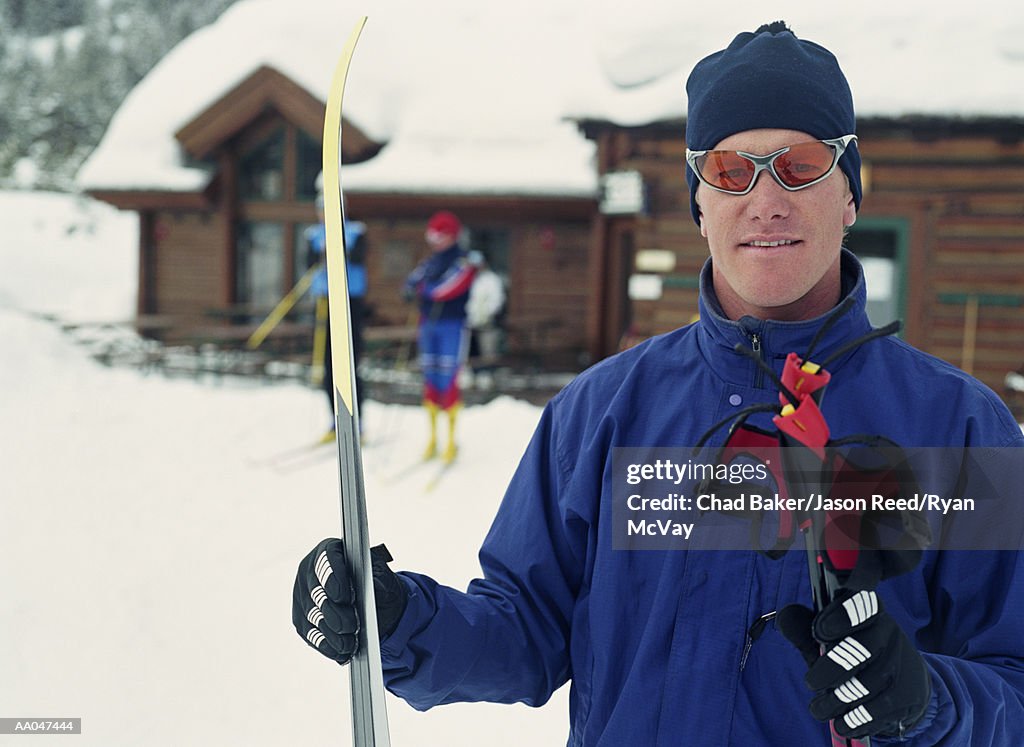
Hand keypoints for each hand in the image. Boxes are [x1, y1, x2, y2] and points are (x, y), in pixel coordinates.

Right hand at [292, 539, 407, 664]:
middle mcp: (310, 570)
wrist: (376, 604)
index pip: (326, 560)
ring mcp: (302, 595)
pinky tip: (340, 652)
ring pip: (312, 616)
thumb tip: (373, 586)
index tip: (343, 596)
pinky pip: (309, 634)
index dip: (332, 578)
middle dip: (335, 613)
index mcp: (330, 550)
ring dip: (332, 634)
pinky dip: (325, 645)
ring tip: (350, 644)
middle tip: (352, 627)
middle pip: (316, 593)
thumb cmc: (378, 584)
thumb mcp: (385, 578)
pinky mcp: (302, 618)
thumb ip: (379, 579)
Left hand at [776, 589, 930, 738]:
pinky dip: (854, 721)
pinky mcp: (909, 696)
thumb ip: (803, 628)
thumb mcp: (827, 638)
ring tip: (819, 710)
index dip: (842, 617)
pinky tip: (841, 723)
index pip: (861, 606)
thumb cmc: (852, 653)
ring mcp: (902, 665)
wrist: (900, 682)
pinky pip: (878, 711)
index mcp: (869, 612)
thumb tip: (784, 618)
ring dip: (836, 702)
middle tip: (811, 683)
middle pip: (861, 650)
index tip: (820, 632)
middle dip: (831, 670)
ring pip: (866, 686)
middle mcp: (889, 634)